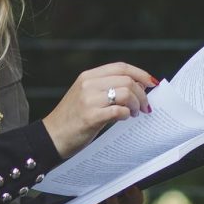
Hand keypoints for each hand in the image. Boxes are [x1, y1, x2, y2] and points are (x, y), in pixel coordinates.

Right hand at [42, 62, 157, 158]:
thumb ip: (106, 88)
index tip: (152, 83)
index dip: (140, 73)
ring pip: (126, 93)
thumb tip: (137, 88)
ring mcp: (89, 100)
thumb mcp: (85, 96)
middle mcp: (88, 84)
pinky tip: (124, 118)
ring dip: (136, 105)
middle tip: (145, 107)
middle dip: (142, 94)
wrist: (51, 137)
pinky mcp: (90, 117)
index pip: (120, 67)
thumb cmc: (72, 119)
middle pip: (127, 80)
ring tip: (133, 114)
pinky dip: (126, 114)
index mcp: (88, 76)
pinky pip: (118, 110)